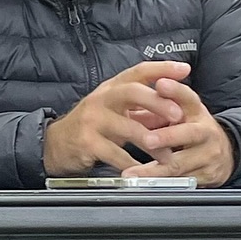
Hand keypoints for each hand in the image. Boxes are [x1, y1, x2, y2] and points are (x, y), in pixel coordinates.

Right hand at [43, 61, 189, 175]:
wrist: (57, 144)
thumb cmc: (94, 125)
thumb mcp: (116, 109)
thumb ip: (142, 106)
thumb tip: (177, 105)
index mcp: (112, 87)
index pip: (139, 71)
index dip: (162, 68)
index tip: (184, 69)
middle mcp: (102, 98)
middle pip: (131, 92)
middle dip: (158, 102)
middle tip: (179, 115)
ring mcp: (92, 119)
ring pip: (127, 127)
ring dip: (151, 142)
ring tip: (168, 155)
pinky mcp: (86, 142)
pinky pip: (114, 153)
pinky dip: (132, 164)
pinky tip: (144, 171)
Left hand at [122, 77, 235, 188]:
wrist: (227, 153)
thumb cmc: (195, 128)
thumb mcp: (185, 111)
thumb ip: (164, 101)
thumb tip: (141, 91)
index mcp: (197, 111)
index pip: (187, 96)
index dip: (175, 90)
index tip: (160, 84)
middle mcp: (205, 131)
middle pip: (188, 134)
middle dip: (166, 137)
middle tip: (147, 140)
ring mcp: (208, 155)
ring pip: (180, 164)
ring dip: (155, 170)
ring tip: (133, 173)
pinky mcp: (206, 175)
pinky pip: (180, 181)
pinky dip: (161, 184)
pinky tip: (145, 185)